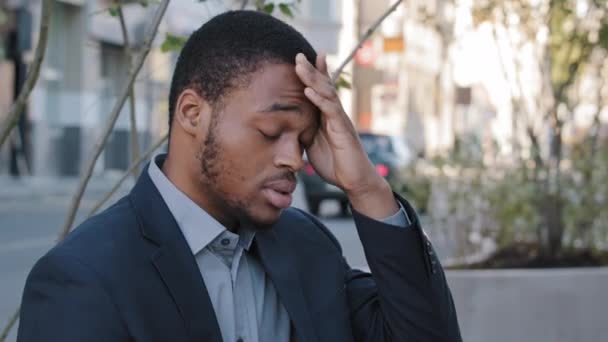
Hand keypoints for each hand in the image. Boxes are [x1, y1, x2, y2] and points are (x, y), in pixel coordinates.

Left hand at [294, 53, 398, 218]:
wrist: (354, 181)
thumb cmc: (335, 164)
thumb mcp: (313, 145)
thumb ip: (305, 131)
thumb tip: (290, 126)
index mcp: (327, 116)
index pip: (320, 90)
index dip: (314, 73)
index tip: (302, 58)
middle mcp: (335, 114)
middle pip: (323, 86)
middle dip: (311, 69)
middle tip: (298, 54)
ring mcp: (340, 120)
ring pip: (327, 93)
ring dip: (313, 79)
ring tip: (300, 66)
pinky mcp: (343, 130)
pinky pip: (331, 111)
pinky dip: (319, 100)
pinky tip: (308, 90)